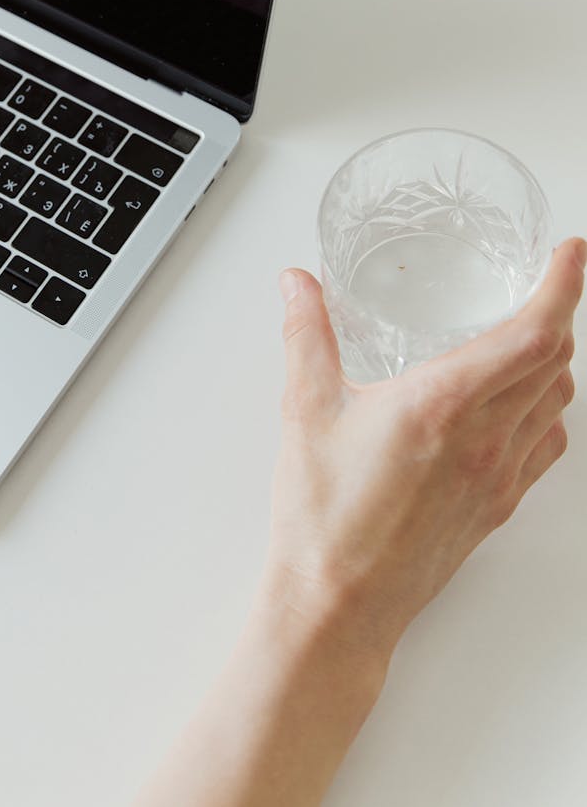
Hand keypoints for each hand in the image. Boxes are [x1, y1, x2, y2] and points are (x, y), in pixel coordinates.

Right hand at [268, 238, 584, 659]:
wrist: (338, 604)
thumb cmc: (323, 518)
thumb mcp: (305, 411)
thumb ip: (306, 335)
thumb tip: (299, 286)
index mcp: (444, 404)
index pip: (535, 332)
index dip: (564, 285)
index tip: (568, 253)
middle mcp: (485, 438)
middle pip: (555, 359)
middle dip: (559, 311)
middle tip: (545, 283)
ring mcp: (497, 476)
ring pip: (556, 401)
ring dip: (554, 359)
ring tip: (533, 336)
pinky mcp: (496, 507)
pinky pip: (545, 446)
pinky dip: (547, 411)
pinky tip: (520, 409)